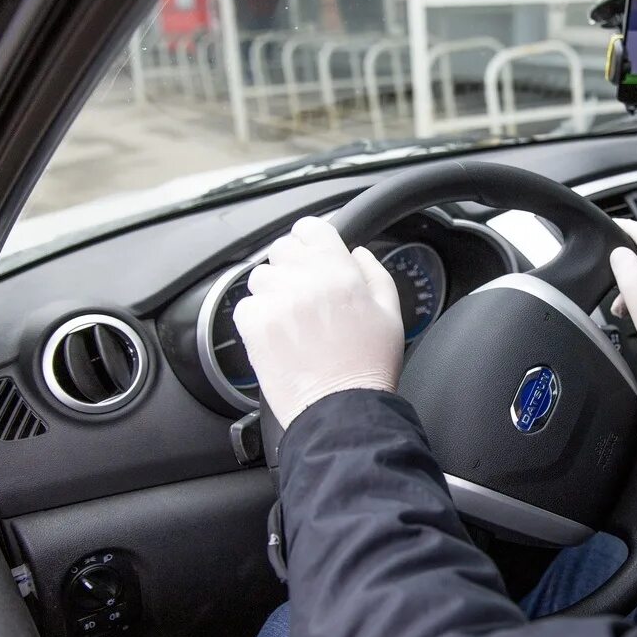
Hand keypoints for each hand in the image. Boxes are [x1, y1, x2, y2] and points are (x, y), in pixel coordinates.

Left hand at [234, 216, 404, 428]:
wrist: (342, 409)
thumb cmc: (369, 366)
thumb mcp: (391, 313)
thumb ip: (375, 273)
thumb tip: (356, 253)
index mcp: (339, 272)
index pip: (310, 228)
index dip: (311, 240)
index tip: (313, 253)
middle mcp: (304, 281)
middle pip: (282, 248)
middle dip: (293, 265)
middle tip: (306, 293)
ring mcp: (275, 302)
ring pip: (261, 276)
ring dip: (274, 290)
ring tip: (292, 318)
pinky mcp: (254, 326)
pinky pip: (245, 306)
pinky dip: (258, 317)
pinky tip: (280, 335)